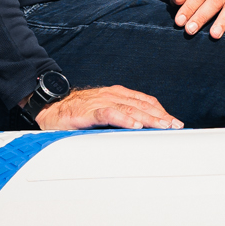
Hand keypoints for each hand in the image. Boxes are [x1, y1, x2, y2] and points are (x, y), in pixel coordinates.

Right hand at [35, 84, 183, 130]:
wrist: (49, 108)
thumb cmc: (75, 113)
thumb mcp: (101, 113)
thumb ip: (118, 118)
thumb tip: (139, 130)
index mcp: (115, 94)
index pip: (144, 101)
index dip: (160, 111)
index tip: (173, 121)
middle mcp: (111, 95)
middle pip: (141, 104)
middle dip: (160, 116)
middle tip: (175, 126)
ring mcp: (100, 102)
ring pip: (129, 108)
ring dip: (148, 118)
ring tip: (162, 126)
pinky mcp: (88, 112)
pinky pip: (109, 114)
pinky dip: (123, 119)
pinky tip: (135, 125)